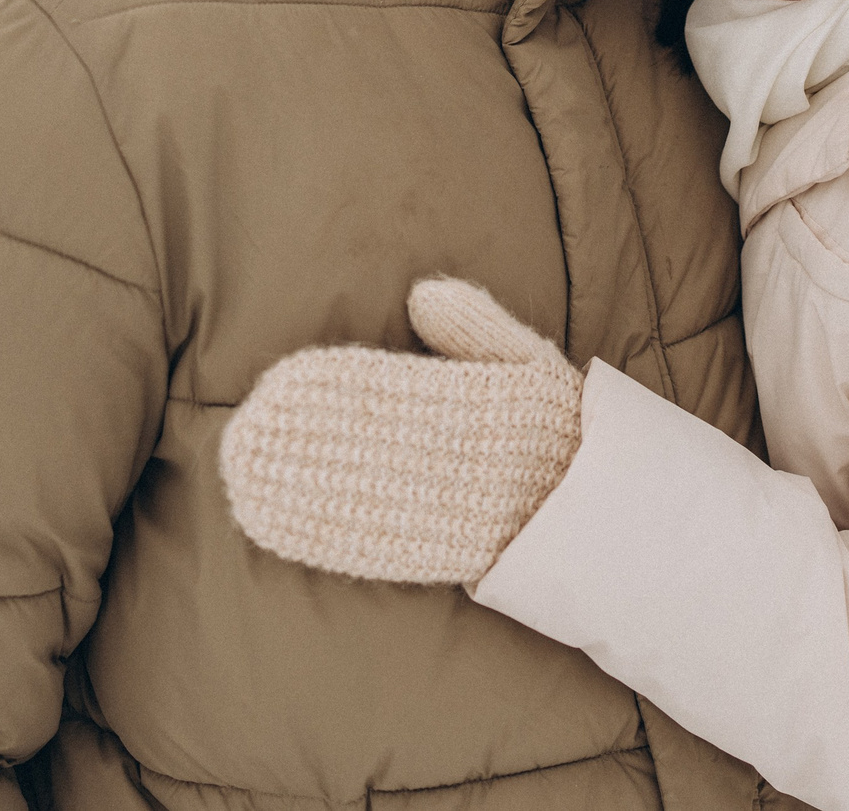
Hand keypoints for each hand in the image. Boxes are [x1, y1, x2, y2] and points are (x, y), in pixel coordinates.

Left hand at [219, 278, 582, 585]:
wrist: (606, 510)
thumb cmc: (561, 426)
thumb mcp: (532, 363)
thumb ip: (479, 328)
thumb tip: (421, 293)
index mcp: (489, 408)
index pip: (401, 395)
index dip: (336, 392)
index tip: (281, 383)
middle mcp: (472, 464)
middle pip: (376, 453)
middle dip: (305, 447)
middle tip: (242, 438)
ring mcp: (462, 513)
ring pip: (372, 502)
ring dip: (302, 496)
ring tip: (243, 484)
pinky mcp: (452, 555)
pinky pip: (385, 549)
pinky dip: (330, 541)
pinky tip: (282, 531)